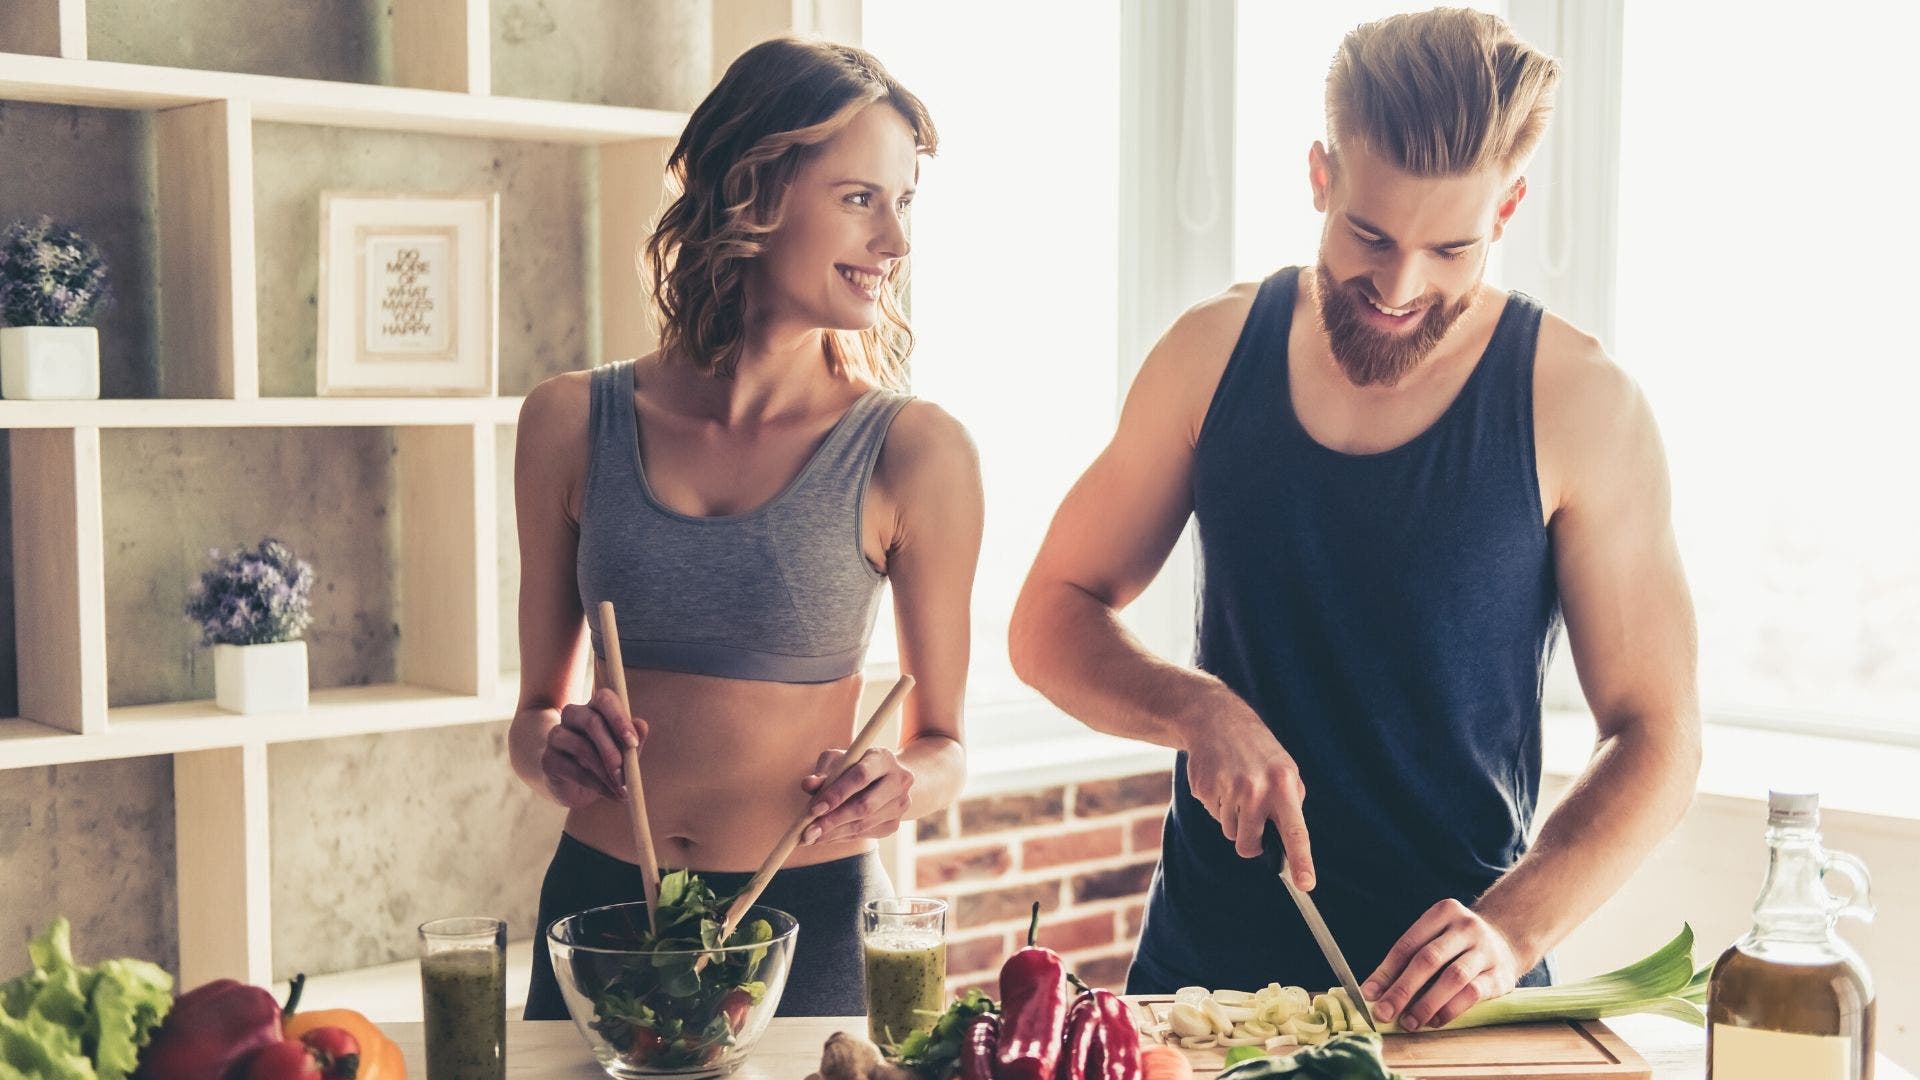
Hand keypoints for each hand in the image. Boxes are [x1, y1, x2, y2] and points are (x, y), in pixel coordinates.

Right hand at [540, 687, 648, 808]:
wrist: (576, 786)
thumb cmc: (606, 761)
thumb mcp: (624, 751)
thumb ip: (634, 738)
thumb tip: (641, 725)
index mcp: (594, 707)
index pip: (604, 699)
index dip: (619, 719)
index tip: (633, 743)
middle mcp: (572, 715)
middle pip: (592, 722)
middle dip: (612, 751)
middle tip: (626, 775)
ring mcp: (556, 736)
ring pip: (582, 747)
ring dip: (606, 772)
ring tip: (622, 789)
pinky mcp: (548, 759)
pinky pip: (574, 770)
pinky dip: (596, 785)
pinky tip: (611, 794)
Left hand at [798, 747, 914, 844]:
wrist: (885, 777)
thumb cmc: (854, 765)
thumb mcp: (838, 761)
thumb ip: (822, 772)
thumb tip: (807, 784)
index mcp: (883, 758)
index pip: (860, 776)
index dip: (837, 794)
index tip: (814, 809)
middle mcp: (898, 780)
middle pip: (865, 805)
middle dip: (833, 820)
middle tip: (808, 831)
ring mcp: (900, 804)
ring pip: (865, 824)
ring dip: (835, 833)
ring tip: (810, 837)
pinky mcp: (895, 823)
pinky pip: (866, 834)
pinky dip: (842, 837)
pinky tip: (825, 837)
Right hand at [1183, 697, 1313, 889]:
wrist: (1217, 720)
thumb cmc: (1258, 751)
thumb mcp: (1285, 769)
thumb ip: (1290, 804)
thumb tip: (1288, 844)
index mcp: (1283, 784)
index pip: (1295, 831)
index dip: (1301, 860)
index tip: (1306, 884)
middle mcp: (1256, 789)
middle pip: (1249, 844)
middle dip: (1249, 841)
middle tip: (1250, 818)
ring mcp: (1228, 789)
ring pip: (1230, 831)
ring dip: (1233, 818)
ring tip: (1235, 787)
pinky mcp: (1204, 788)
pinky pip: (1213, 815)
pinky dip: (1216, 804)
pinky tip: (1220, 780)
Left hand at [1362, 899, 1524, 1030]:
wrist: (1507, 941)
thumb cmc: (1456, 945)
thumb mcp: (1434, 939)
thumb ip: (1407, 961)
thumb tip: (1374, 992)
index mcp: (1442, 913)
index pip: (1408, 944)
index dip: (1386, 971)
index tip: (1369, 994)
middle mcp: (1465, 927)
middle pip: (1428, 959)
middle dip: (1402, 989)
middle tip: (1384, 1012)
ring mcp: (1486, 950)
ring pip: (1452, 977)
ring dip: (1427, 1003)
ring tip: (1409, 1022)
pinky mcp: (1500, 974)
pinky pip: (1473, 993)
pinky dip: (1450, 1009)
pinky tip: (1435, 1021)